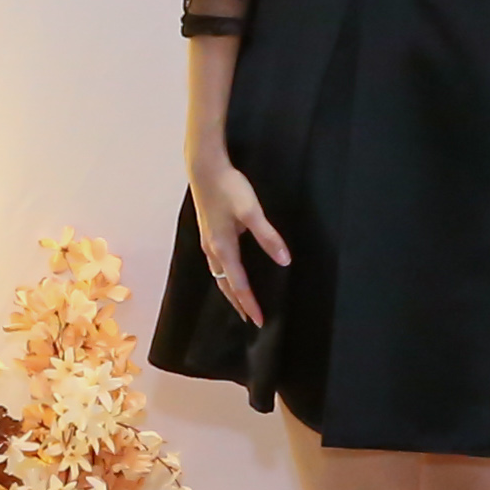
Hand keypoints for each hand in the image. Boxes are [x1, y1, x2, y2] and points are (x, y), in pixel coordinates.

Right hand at [188, 147, 288, 325]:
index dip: (250, 304)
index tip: (260, 321)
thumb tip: (284, 260)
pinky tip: (229, 272)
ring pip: (218, 276)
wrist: (205, 168)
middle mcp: (212, 250)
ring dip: (229, 291)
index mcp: (223, 248)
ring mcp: (207, 241)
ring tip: (240, 302)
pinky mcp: (208, 233)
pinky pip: (216, 264)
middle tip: (251, 319)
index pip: (238, 285)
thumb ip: (268, 236)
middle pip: (225, 285)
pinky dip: (224, 276)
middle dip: (238, 303)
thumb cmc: (228, 188)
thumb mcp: (251, 211)